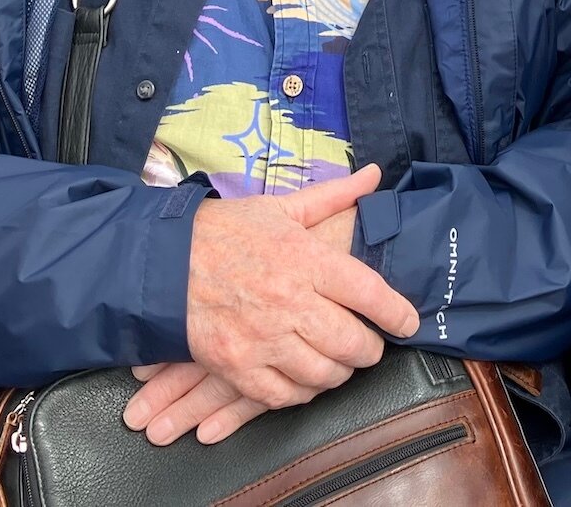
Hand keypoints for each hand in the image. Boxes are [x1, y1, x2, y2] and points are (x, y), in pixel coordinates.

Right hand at [135, 166, 415, 444]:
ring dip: (339, 372)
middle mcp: (289, 302)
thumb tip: (372, 175)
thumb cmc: (225, 233)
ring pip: (323, 374)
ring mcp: (262, 339)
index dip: (398, 312)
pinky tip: (305, 378)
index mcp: (305, 260)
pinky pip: (284, 396)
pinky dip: (302, 392)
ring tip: (339, 361)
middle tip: (370, 346)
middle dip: (370, 350)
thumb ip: (333, 196)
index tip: (409, 321)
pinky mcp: (237, 367)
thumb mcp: (281, 208)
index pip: (369, 293)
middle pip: (352, 343)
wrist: (161, 264)